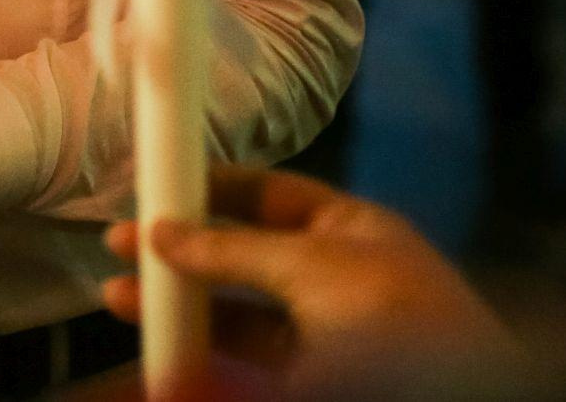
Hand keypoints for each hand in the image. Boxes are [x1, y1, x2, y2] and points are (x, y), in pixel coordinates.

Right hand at [102, 166, 512, 392]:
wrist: (449, 400)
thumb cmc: (393, 318)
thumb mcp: (312, 268)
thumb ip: (231, 250)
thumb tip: (161, 233)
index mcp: (352, 231)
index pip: (271, 194)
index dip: (213, 185)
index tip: (155, 185)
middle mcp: (336, 279)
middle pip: (244, 255)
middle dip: (181, 250)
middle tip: (117, 245)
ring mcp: (322, 337)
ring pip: (237, 314)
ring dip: (179, 305)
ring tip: (116, 299)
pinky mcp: (307, 383)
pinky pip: (243, 361)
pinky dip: (200, 355)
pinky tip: (160, 352)